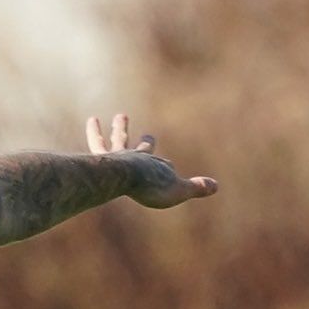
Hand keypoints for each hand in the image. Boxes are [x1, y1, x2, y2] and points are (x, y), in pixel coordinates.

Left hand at [84, 113, 216, 209]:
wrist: (125, 177)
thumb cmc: (151, 186)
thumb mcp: (178, 190)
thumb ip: (196, 188)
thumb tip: (216, 186)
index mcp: (156, 166)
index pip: (163, 165)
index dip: (166, 168)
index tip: (168, 166)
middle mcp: (138, 158)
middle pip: (141, 147)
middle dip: (143, 141)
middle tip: (129, 124)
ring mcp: (120, 158)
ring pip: (117, 141)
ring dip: (116, 129)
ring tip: (100, 118)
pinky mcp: (103, 158)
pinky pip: (97, 143)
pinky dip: (95, 132)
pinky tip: (91, 121)